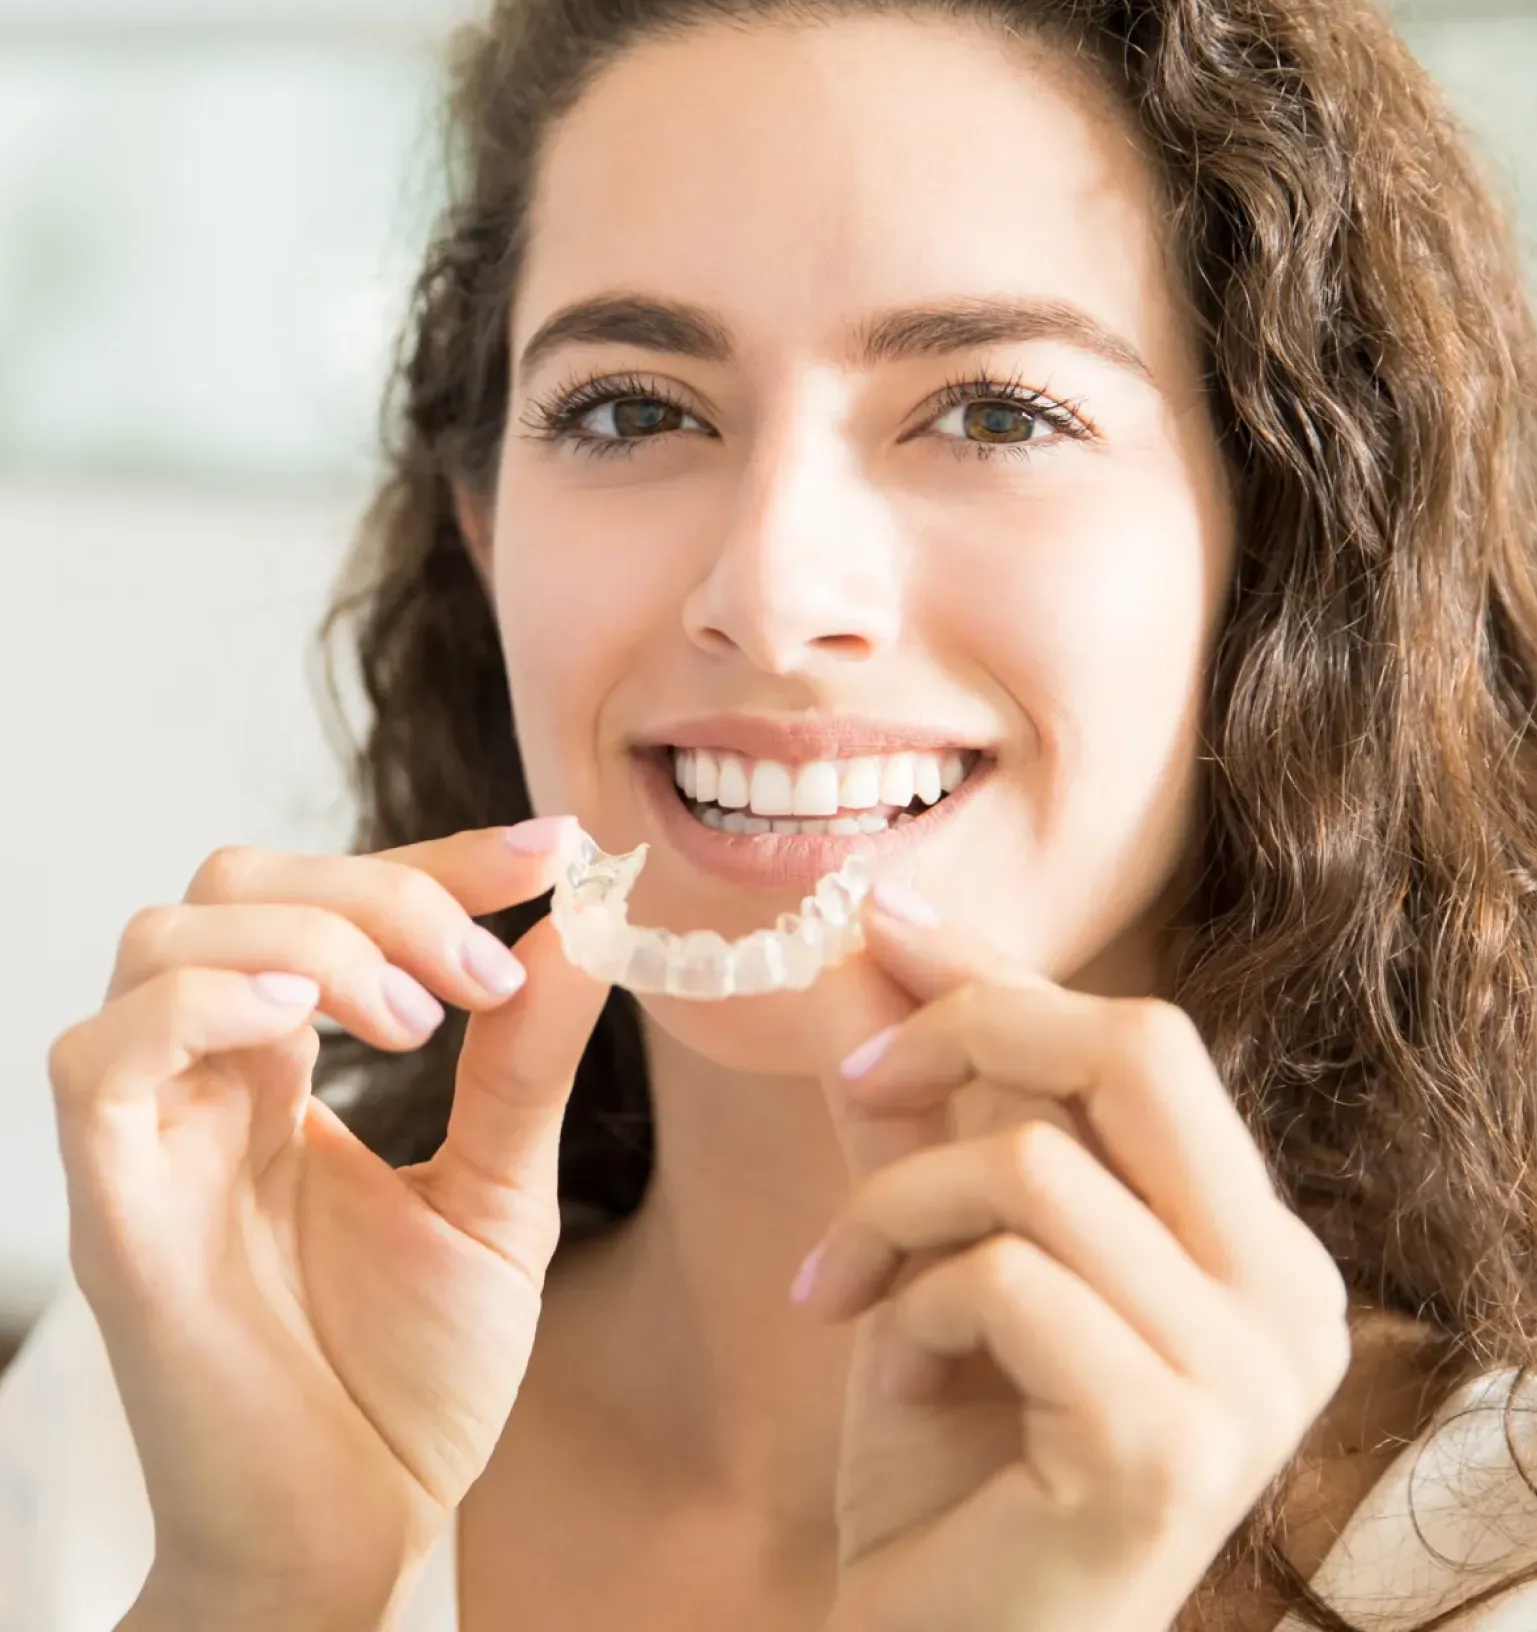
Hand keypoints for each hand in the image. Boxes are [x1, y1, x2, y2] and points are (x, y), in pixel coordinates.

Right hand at [49, 821, 609, 1627]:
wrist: (357, 1538)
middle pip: (237, 882)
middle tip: (480, 973)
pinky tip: (312, 1033)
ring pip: (166, 936)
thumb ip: (523, 1064)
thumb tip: (582, 926)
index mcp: (285, 1072)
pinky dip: (209, 1001)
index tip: (554, 850)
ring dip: (314, 940)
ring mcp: (152, 1139)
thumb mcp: (497, 1198)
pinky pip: (103, 1053)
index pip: (330, 898)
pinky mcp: (114, 1210)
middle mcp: (206, 1084)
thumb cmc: (408, 1380)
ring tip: (416, 1023)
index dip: (437, 855)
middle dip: (379, 887)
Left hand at [799, 890, 1350, 1631]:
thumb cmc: (955, 1468)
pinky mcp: (1168, 1445)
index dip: (1005, 972)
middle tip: (859, 1079)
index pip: (1145, 1044)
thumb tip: (864, 954)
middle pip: (1139, 1050)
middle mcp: (1289, 1298)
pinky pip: (1004, 1278)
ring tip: (846, 1289)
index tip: (884, 920)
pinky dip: (910, 1305)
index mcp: (1258, 1245)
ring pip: (1036, 1166)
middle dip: (973, 1028)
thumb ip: (921, 1111)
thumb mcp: (936, 1255)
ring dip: (897, 1209)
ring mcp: (1247, 1377)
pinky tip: (889, 1377)